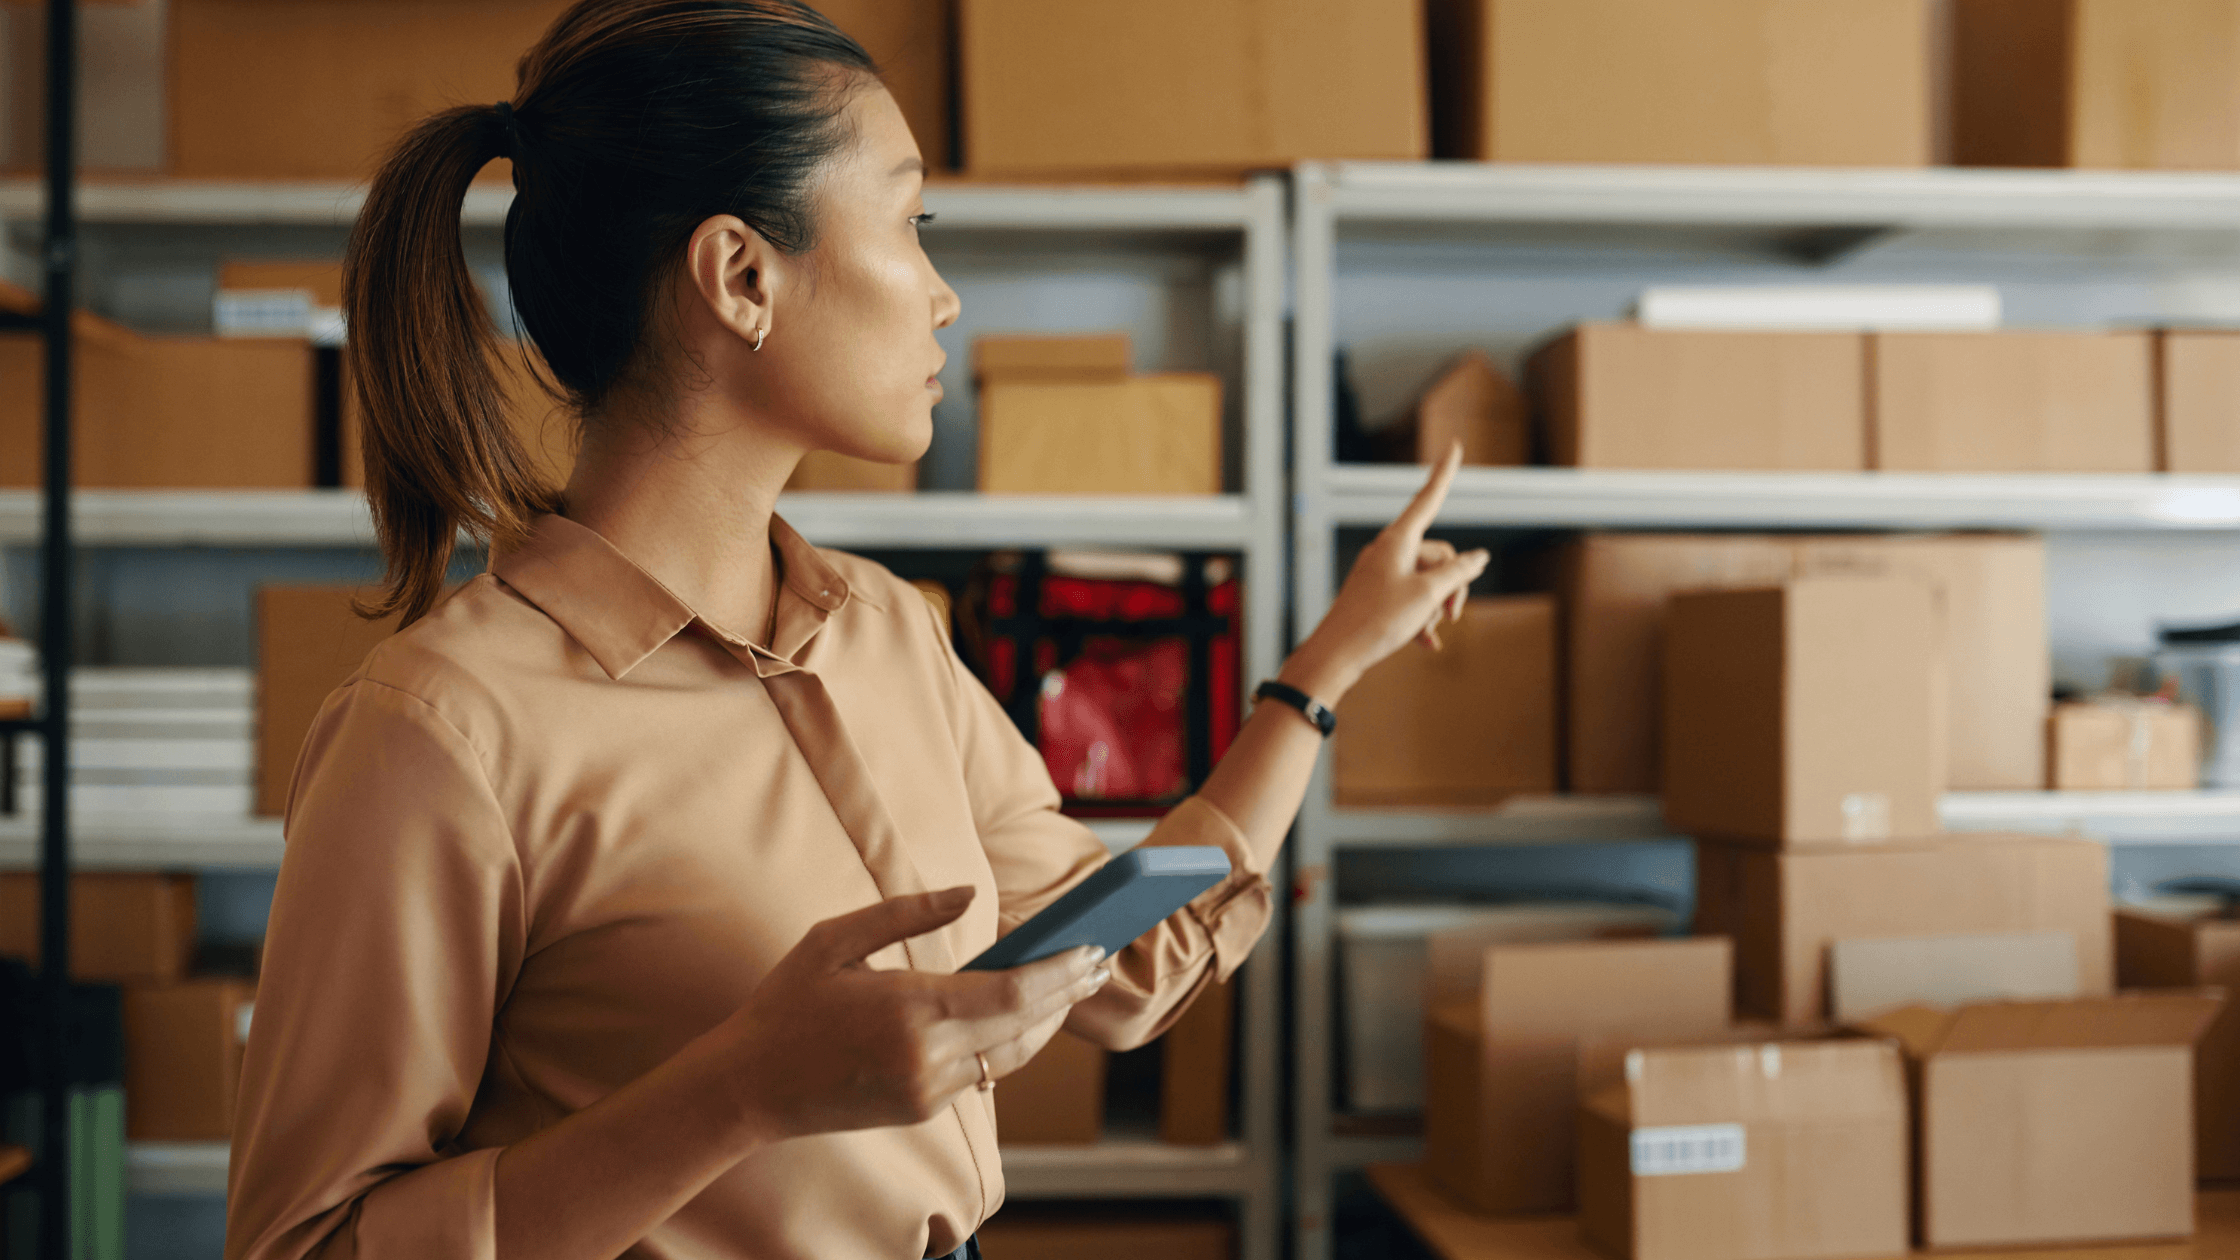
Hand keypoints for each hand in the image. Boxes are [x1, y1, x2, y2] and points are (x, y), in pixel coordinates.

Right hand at [715, 886, 1108, 1138]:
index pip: (1012, 993)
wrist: (750, 1088)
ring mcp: (928, 1090)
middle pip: (1023, 1025)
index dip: (1059, 973)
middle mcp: (928, 1056)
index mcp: (910, 1008)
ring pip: (1008, 1055)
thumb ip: (906, 912)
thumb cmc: (788, 1003)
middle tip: (1098, 964)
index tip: (1090, 950)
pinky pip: (978, 1071)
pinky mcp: (922, 1108)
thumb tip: (968, 893)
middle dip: (1066, 994)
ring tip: (1072, 986)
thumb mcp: (834, 939)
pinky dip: (1003, 1041)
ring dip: (1043, 1021)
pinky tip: (1019, 1015)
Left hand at [1284, 442, 1487, 701]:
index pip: (1428, 497)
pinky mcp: (1376, 595)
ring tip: (1428, 633)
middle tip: (1452, 614)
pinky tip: (1427, 645)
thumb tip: (1479, 558)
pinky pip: (1409, 599)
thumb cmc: (1378, 621)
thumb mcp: (1428, 595)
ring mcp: (1380, 573)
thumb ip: (1458, 573)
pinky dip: (1421, 619)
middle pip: (1438, 554)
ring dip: (1435, 607)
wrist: (1336, 655)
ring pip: (1426, 581)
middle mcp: (1388, 551)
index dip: (1445, 473)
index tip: (1454, 445)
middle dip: (1452, 584)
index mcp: (1398, 540)